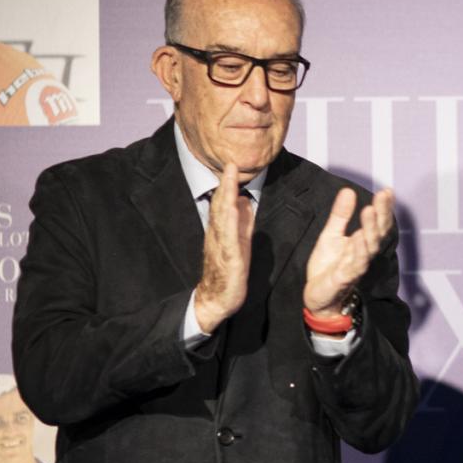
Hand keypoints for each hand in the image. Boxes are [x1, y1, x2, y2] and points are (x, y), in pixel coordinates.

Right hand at [193, 163, 253, 331]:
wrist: (216, 299)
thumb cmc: (228, 272)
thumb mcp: (239, 242)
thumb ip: (242, 223)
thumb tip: (246, 202)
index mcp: (222, 231)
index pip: (224, 204)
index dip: (228, 185)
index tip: (231, 165)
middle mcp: (218, 236)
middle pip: (221, 206)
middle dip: (226, 185)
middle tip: (230, 164)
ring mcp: (221, 247)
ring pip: (222, 218)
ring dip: (226, 198)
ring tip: (230, 180)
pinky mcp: (229, 259)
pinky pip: (229, 238)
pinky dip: (231, 222)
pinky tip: (234, 210)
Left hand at [304, 187, 396, 316]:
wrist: (319, 296)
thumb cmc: (328, 266)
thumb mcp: (331, 235)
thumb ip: (340, 215)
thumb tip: (348, 190)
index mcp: (363, 242)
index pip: (378, 223)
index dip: (383, 208)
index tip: (387, 191)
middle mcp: (364, 253)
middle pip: (378, 232)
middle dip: (381, 214)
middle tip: (382, 196)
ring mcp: (356, 266)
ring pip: (369, 247)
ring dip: (370, 229)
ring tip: (369, 211)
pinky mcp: (345, 278)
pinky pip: (355, 264)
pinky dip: (358, 251)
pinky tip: (358, 238)